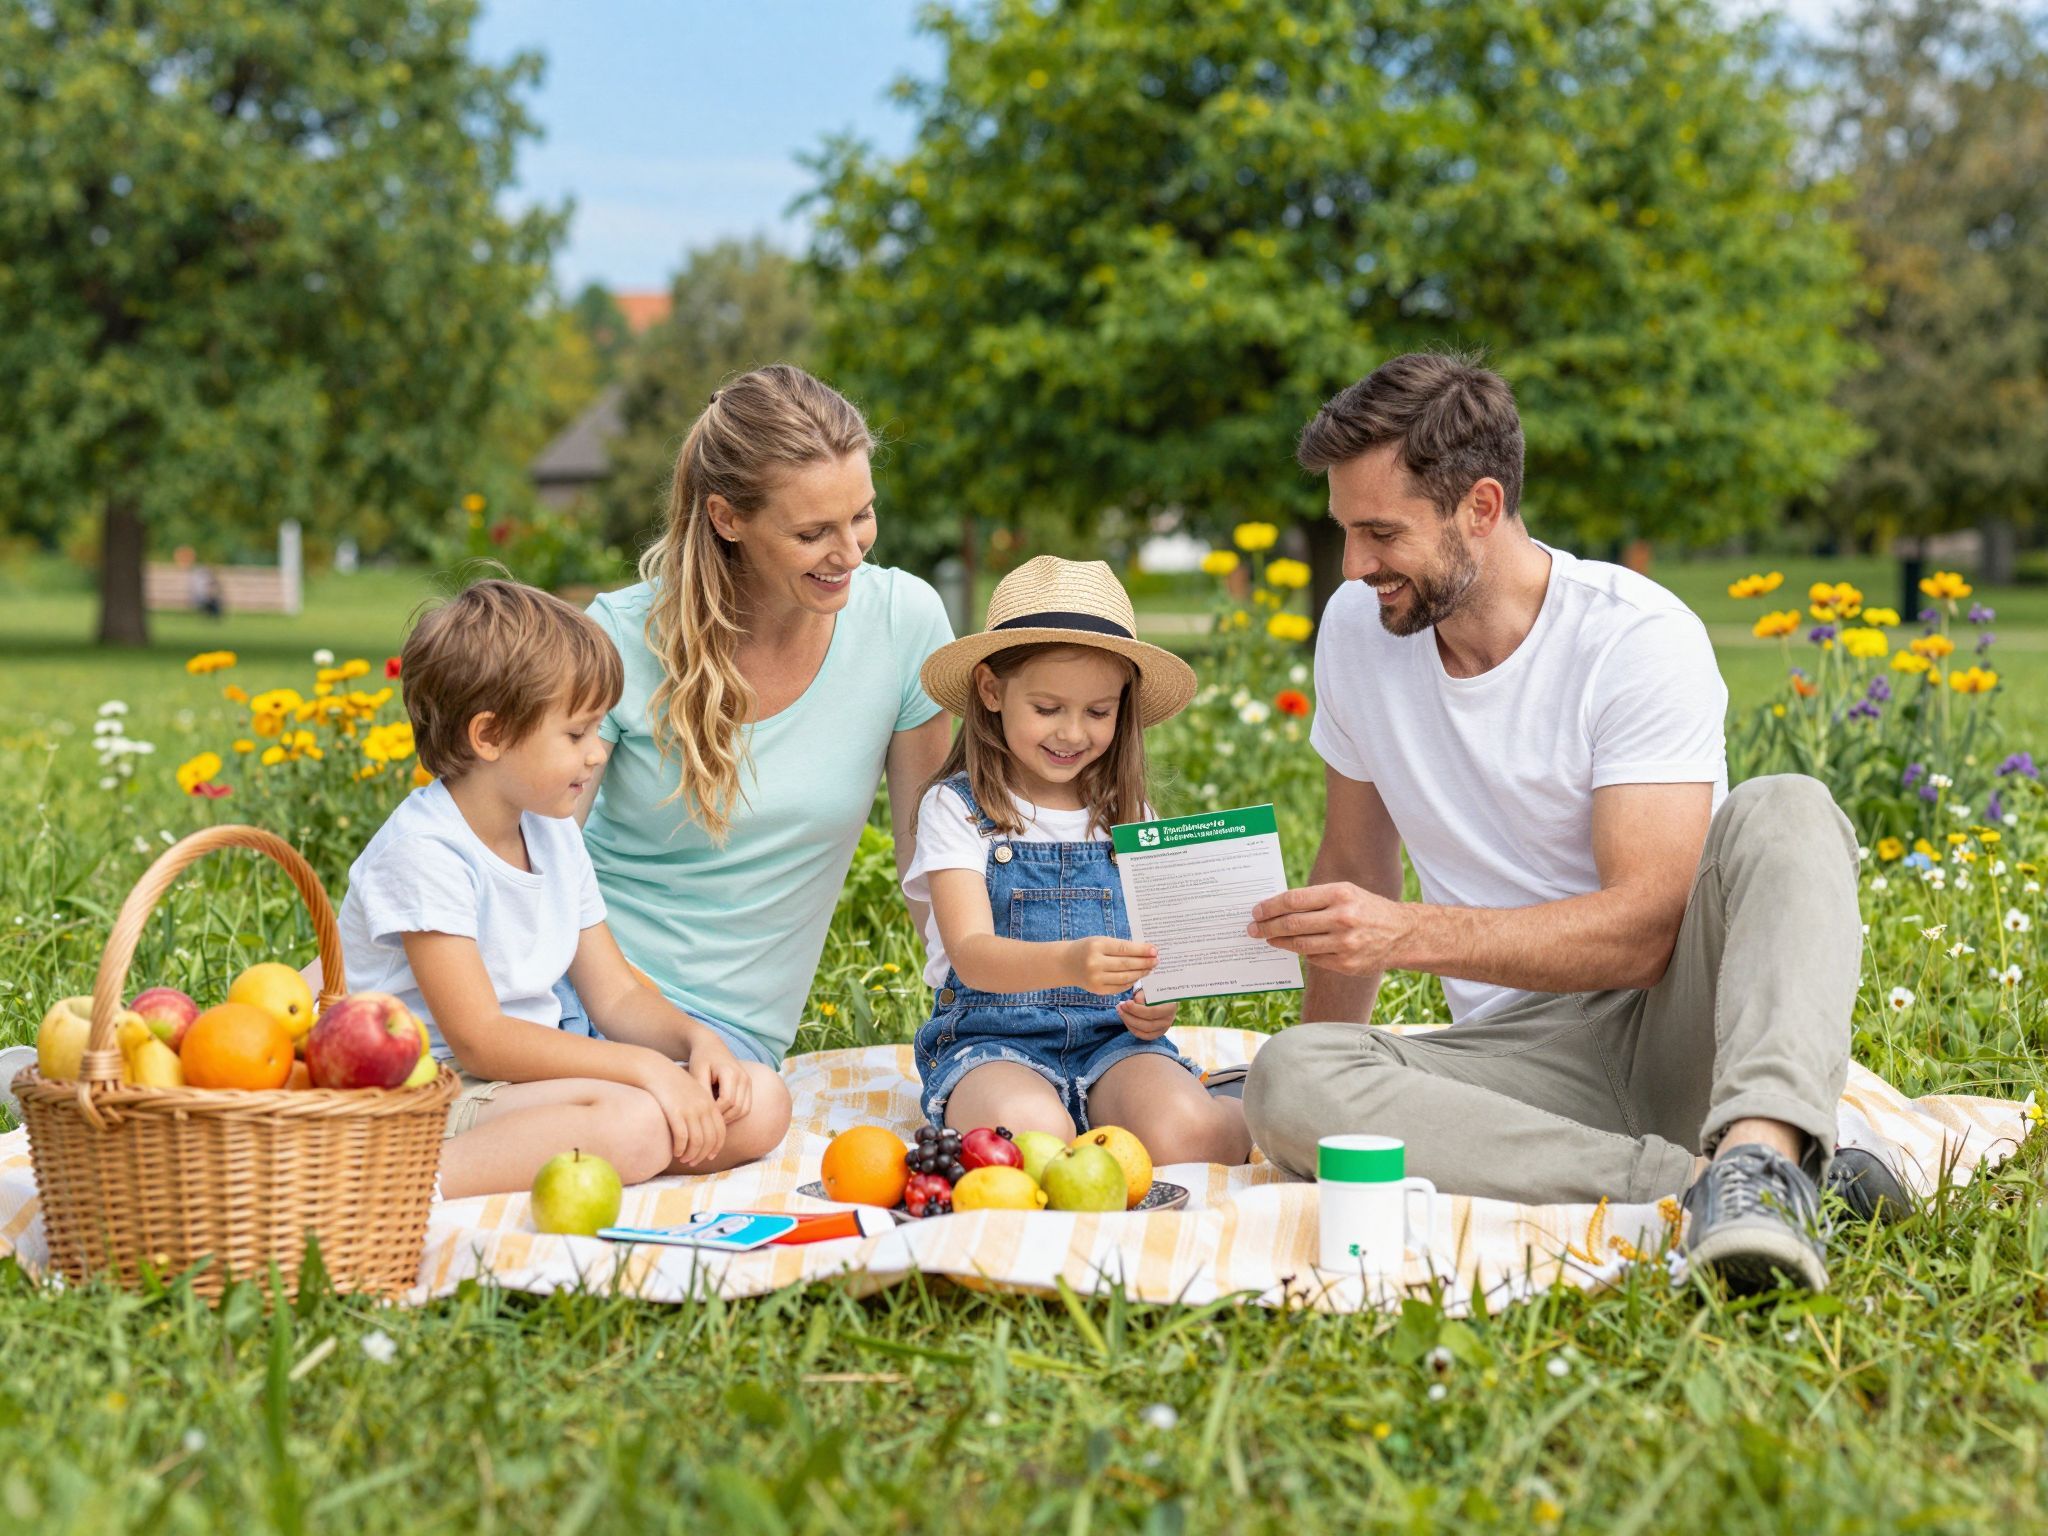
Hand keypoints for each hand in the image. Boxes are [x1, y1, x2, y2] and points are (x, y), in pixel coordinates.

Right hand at [634, 1051, 726, 1166]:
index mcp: (710, 1104)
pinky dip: (681, 1148)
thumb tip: (702, 1133)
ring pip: (697, 1141)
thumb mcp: (694, 1095)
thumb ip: (701, 1111)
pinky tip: (675, 1152)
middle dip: (702, 1155)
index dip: (716, 1147)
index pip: (720, 1132)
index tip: (709, 1157)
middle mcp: (704, 1108)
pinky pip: (682, 1137)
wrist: (658, 1071)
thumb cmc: (674, 1086)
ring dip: (691, 1155)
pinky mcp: (676, 1113)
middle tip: (693, 1162)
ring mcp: (690, 1110)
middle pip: (710, 1140)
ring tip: (684, 1159)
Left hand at [686, 1033, 752, 1123]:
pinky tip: (721, 1115)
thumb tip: (708, 1111)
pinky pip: (746, 1107)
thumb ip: (702, 1090)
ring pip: (743, 1110)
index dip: (715, 1112)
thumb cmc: (701, 1059)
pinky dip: (735, 1114)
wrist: (711, 1046)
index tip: (701, 1116)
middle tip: (706, 1122)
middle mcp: (743, 1077)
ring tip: (713, 1120)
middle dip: (722, 1118)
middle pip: (737, 1108)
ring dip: (729, 1118)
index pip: (727, 1101)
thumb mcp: (697, 1071)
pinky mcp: (749, 1085)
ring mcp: (748, 1081)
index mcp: (731, 1072)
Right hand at [1069, 937, 1156, 994]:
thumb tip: (1146, 951)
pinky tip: (1138, 977)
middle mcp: (1095, 963)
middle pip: (1126, 964)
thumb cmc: (1087, 949)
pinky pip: (1119, 987)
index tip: (1154, 950)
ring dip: (1140, 973)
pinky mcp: (1098, 990)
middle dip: (1144, 963)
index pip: (1124, 949)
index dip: (1141, 950)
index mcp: (1097, 946)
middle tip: (1156, 961)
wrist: (1066, 963)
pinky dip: (1131, 982)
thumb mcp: (1101, 941)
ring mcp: (1096, 978)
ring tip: (1150, 969)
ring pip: (1125, 978)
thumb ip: (1121, 946)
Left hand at [1117, 990, 1176, 1040]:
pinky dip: (1132, 1029)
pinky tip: (1125, 1019)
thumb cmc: (1155, 990)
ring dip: (1129, 1022)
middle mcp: (1168, 1021)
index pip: (1152, 1012)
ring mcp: (1163, 1029)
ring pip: (1144, 1032)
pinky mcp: (1157, 1034)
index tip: (1126, 1002)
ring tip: (1120, 1011)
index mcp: (1170, 1008)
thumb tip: (1136, 1002)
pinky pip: (1143, 1036)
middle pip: (1147, 1025)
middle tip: (1120, 1006)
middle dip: (1130, 1016)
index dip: (1137, 1009)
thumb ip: (1143, 995)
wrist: (1163, 996)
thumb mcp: (1150, 988)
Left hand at [1247, 882, 1409, 975]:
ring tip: (1269, 939)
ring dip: (1280, 942)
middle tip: (1252, 929)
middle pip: (1292, 924)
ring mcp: (1346, 943)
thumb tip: (1277, 908)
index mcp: (1340, 894)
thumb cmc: (1366, 908)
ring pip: (1300, 945)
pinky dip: (1303, 953)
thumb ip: (1315, 899)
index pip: (1294, 900)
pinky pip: (1314, 959)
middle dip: (1267, 927)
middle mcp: (1343, 918)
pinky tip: (1296, 948)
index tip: (1256, 911)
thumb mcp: (1346, 893)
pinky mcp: (1347, 964)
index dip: (1270, 907)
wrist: (1402, 934)